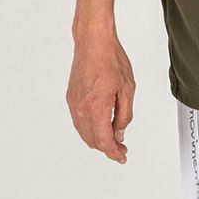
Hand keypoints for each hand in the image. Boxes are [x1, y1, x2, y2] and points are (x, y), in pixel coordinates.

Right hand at [66, 32, 134, 163]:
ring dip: (97, 139)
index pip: (104, 141)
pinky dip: (89, 129)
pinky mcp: (71, 98)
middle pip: (93, 140)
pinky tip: (99, 126)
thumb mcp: (127, 89)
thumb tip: (119, 133)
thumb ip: (124, 115)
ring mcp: (74, 104)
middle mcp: (82, 109)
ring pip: (84, 132)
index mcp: (97, 108)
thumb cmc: (111, 60)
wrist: (93, 42)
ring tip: (113, 139)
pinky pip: (79, 121)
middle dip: (107, 147)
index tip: (122, 156)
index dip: (114, 152)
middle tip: (121, 148)